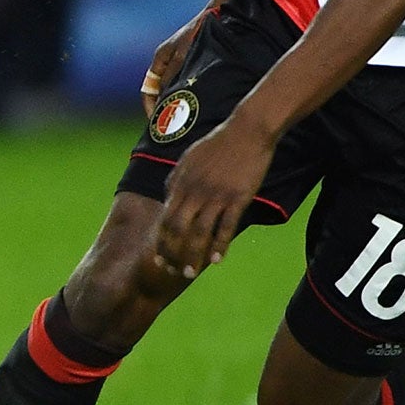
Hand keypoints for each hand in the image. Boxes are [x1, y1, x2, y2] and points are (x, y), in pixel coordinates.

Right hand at [143, 9, 209, 117]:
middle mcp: (167, 61)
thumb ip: (172, 76)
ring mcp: (180, 61)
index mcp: (160, 58)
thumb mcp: (183, 56)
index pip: (148, 91)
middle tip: (173, 126)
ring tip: (188, 118)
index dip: (150, 108)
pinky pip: (186, 82)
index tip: (157, 123)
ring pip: (174, 88)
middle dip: (164, 108)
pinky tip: (202, 102)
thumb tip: (166, 98)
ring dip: (179, 101)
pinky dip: (189, 93)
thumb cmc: (198, 32)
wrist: (217, 14)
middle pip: (160, 91)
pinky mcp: (194, 61)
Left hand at [153, 116, 275, 278]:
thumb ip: (176, 181)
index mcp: (179, 184)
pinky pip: (226, 226)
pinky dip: (219, 244)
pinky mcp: (238, 197)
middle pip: (178, 230)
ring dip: (193, 256)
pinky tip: (216, 260)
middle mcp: (194, 192)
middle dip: (173, 254)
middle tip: (173, 273)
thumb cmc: (217, 145)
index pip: (165, 220)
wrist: (246, 131)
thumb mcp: (188, 160)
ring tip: (191, 273)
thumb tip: (168, 198)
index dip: (161, 243)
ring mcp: (216, 195)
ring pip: (200, 232)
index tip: (159, 260)